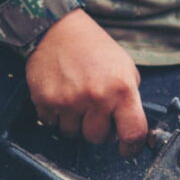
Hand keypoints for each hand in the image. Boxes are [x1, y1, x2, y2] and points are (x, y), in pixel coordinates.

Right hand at [25, 9, 146, 156]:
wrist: (59, 29)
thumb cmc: (95, 49)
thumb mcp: (125, 69)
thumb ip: (129, 99)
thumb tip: (130, 127)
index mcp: (122, 90)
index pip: (133, 133)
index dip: (131, 147)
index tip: (127, 149)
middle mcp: (96, 98)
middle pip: (97, 138)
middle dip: (97, 130)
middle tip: (95, 113)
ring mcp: (69, 100)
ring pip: (73, 133)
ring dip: (75, 123)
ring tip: (77, 101)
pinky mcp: (45, 99)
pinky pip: (51, 123)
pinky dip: (55, 115)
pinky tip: (61, 97)